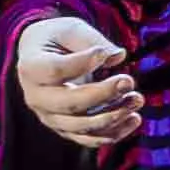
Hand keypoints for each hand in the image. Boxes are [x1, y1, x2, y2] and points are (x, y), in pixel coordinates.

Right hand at [14, 14, 139, 148]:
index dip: (82, 63)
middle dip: (103, 95)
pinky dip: (113, 133)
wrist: (41, 57)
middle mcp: (36, 97)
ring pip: (81, 126)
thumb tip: (118, 56)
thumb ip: (92, 41)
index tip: (103, 53)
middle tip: (128, 81)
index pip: (55, 71)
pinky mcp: (64, 129)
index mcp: (31, 68)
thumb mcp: (71, 30)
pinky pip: (88, 139)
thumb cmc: (57, 39)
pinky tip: (134, 119)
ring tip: (137, 99)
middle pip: (69, 103)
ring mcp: (49, 117)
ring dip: (113, 116)